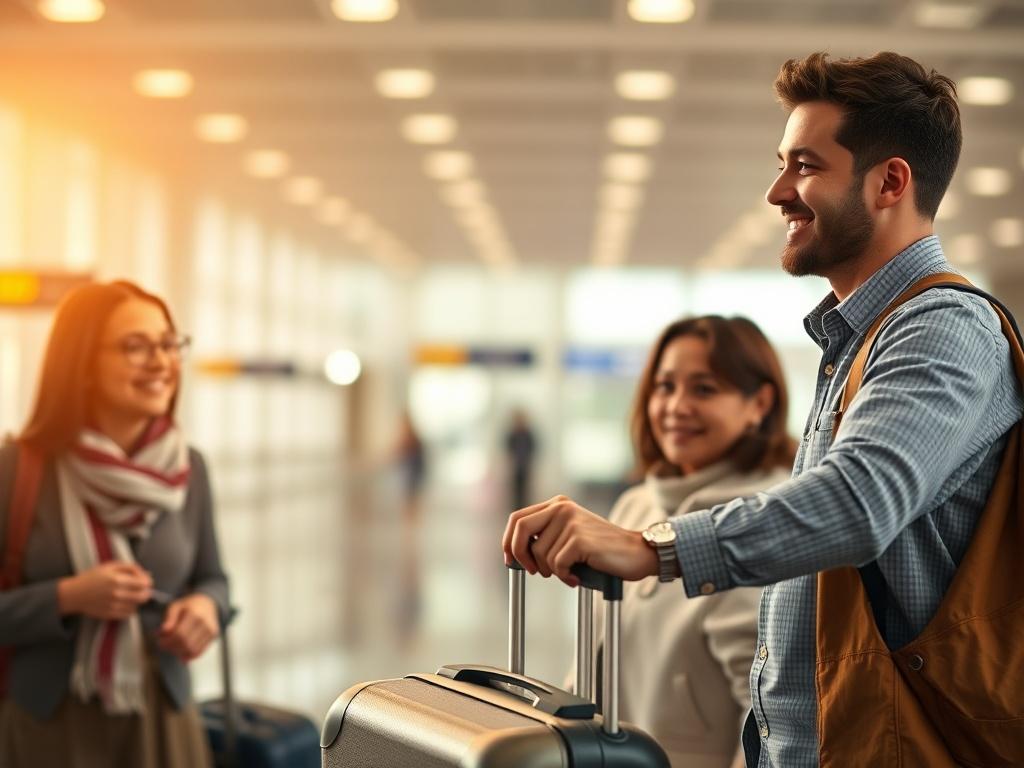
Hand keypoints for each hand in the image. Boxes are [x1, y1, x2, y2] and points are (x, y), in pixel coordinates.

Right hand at [57, 561, 151, 619]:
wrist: (74, 594)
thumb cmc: (92, 577)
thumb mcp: (110, 566)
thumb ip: (130, 567)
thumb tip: (147, 574)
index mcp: (118, 579)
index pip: (144, 584)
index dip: (148, 582)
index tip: (146, 581)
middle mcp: (117, 594)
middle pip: (144, 596)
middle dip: (146, 592)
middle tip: (141, 589)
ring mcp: (114, 606)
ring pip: (137, 606)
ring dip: (137, 600)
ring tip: (131, 595)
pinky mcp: (110, 615)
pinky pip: (128, 614)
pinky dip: (130, 608)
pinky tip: (124, 602)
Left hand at [157, 593, 219, 661]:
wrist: (207, 602)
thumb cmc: (188, 605)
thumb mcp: (176, 606)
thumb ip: (169, 619)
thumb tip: (162, 632)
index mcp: (194, 613)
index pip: (179, 634)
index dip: (168, 641)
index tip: (159, 641)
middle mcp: (205, 622)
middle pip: (186, 643)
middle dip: (172, 647)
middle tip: (163, 646)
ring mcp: (211, 630)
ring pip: (193, 650)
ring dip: (180, 653)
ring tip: (172, 649)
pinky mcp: (213, 636)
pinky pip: (200, 651)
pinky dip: (189, 656)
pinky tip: (181, 655)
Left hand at [502, 495, 657, 585]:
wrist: (636, 552)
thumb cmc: (602, 550)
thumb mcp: (570, 535)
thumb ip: (546, 536)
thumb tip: (514, 554)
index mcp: (557, 504)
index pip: (517, 518)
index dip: (508, 541)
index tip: (510, 560)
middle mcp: (561, 508)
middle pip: (520, 531)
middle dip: (521, 556)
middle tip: (534, 571)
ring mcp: (571, 521)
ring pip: (540, 554)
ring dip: (552, 572)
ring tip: (570, 573)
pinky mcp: (579, 539)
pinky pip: (557, 565)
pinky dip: (565, 576)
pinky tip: (577, 577)